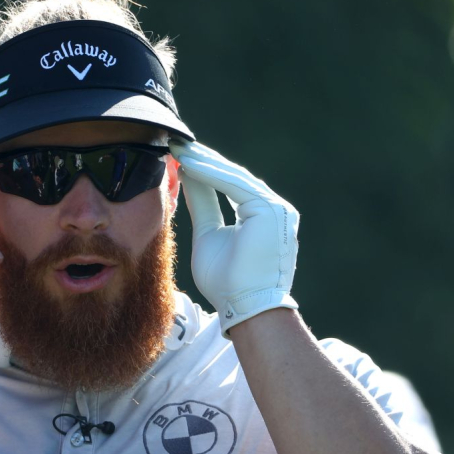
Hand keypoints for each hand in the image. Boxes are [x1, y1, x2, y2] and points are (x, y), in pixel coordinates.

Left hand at [171, 140, 298, 336]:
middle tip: (177, 145)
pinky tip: (190, 164)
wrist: (246, 308)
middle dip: (204, 160)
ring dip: (205, 162)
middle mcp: (274, 209)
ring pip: (234, 178)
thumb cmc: (227, 283)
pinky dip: (212, 174)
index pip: (229, 185)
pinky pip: (236, 186)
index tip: (180, 156)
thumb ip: (203, 207)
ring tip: (179, 150)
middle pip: (233, 177)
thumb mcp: (208, 237)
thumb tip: (188, 178)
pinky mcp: (271, 210)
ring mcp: (276, 209)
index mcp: (261, 215)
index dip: (204, 170)